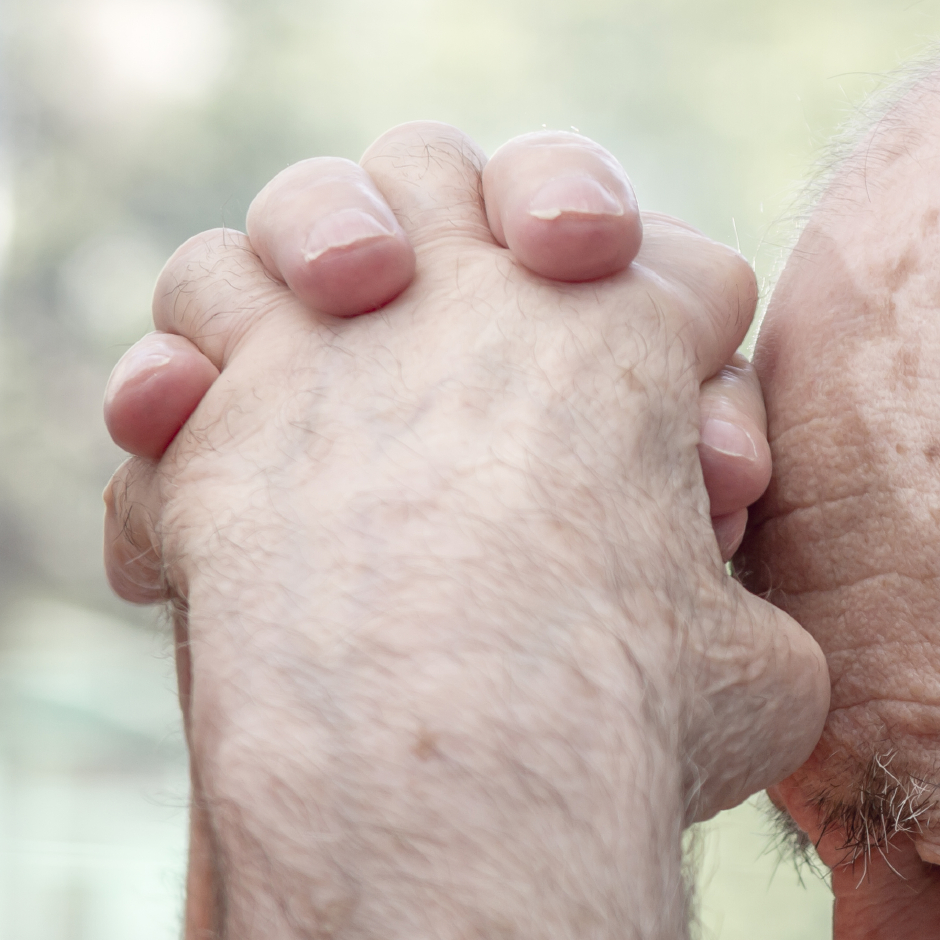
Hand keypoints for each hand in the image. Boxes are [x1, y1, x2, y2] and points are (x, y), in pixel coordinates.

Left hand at [101, 122, 824, 819]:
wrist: (447, 769)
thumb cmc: (626, 725)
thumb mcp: (764, 668)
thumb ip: (737, 611)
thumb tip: (713, 623)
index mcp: (630, 330)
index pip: (684, 270)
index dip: (701, 358)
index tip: (709, 488)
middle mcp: (469, 295)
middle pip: (446, 170)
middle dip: (466, 225)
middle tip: (502, 315)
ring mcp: (321, 343)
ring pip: (278, 228)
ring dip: (290, 273)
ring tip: (323, 340)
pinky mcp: (203, 427)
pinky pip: (175, 358)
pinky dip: (183, 401)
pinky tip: (200, 459)